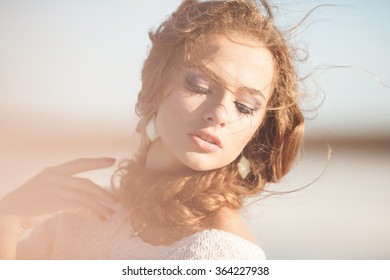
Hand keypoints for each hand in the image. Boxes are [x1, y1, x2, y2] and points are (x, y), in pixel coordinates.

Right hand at [0, 157, 118, 235]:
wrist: (8, 213)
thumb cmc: (30, 202)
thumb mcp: (49, 190)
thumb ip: (68, 190)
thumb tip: (89, 201)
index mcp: (54, 171)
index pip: (79, 163)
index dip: (97, 161)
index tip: (113, 160)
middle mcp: (55, 177)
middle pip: (86, 183)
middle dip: (104, 192)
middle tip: (117, 200)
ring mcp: (54, 189)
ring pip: (85, 197)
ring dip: (100, 206)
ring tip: (111, 213)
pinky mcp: (54, 202)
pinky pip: (79, 207)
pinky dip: (92, 213)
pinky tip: (100, 219)